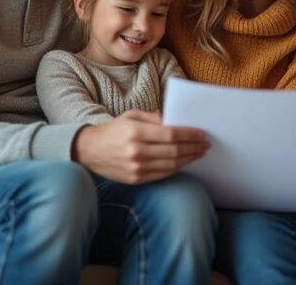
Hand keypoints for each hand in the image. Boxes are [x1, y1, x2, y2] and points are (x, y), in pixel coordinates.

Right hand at [72, 110, 209, 183]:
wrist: (90, 151)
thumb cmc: (113, 130)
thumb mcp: (131, 116)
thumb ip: (153, 118)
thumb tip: (175, 121)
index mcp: (135, 132)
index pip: (170, 134)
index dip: (189, 134)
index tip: (202, 134)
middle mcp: (136, 151)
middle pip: (174, 151)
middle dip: (193, 147)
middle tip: (205, 144)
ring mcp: (136, 168)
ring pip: (171, 165)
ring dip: (189, 159)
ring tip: (199, 153)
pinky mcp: (136, 179)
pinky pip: (162, 174)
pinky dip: (176, 168)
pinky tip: (184, 162)